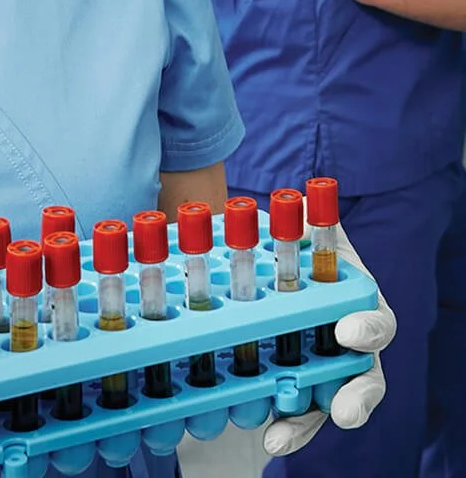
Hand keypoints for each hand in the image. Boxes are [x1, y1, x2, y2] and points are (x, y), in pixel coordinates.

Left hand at [263, 222, 395, 455]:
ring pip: (328, 404)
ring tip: (279, 438)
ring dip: (305, 424)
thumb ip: (305, 223)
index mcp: (358, 306)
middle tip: (341, 410)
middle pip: (363, 378)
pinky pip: (295, 413)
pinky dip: (283, 427)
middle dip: (354, 398)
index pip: (376, 321)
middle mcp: (350, 347)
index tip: (346, 332)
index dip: (365, 328)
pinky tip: (266, 437)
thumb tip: (302, 204)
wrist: (282, 272)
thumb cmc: (301, 253)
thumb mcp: (304, 233)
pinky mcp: (298, 389)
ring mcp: (326, 372)